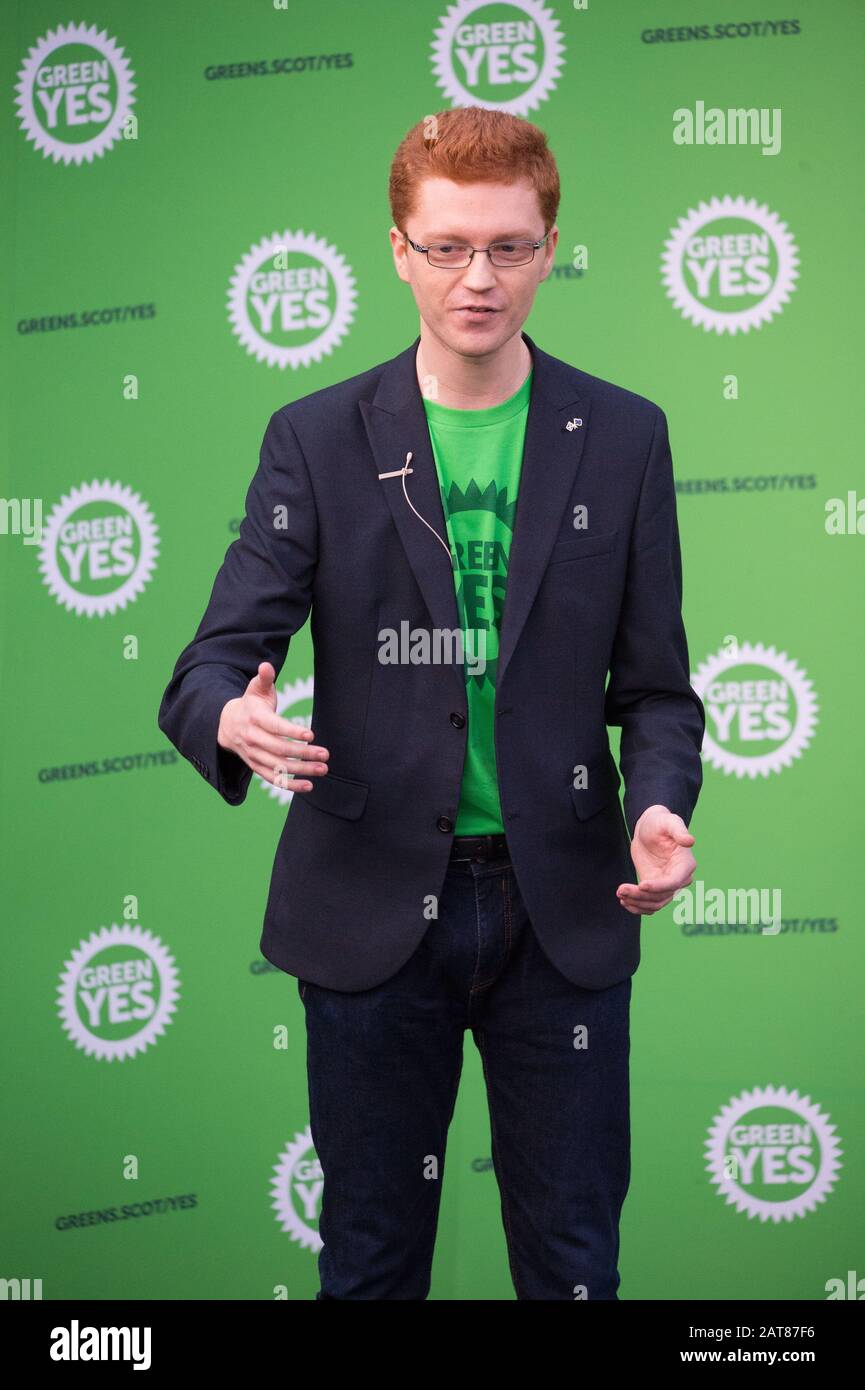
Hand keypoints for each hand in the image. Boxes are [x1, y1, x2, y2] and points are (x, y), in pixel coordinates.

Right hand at [217, 661, 328, 790]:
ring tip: (323, 769)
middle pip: (279, 749)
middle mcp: (252, 739)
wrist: (225, 725)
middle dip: (303, 753)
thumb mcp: (255, 689)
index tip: (310, 735)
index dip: (292, 732)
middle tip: (325, 755)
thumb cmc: (250, 704)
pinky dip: (290, 785)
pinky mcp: (256, 767)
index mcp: (255, 718)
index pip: (274, 727)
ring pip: (278, 766)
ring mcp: (254, 755)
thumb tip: (266, 666)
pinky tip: (309, 786)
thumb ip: (264, 678)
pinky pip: (273, 779)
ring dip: (301, 770)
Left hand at [617, 805, 694, 915]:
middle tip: (621, 890)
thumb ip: (679, 831)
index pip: (674, 882)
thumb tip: (690, 841)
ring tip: (620, 894)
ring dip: (637, 903)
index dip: (659, 886)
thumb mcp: (669, 822)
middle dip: (642, 896)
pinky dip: (637, 906)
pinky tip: (624, 901)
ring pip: (655, 903)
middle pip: (662, 896)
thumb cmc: (661, 822)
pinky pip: (649, 903)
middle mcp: (680, 878)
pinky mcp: (655, 888)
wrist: (648, 828)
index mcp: (686, 864)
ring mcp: (667, 885)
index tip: (641, 885)